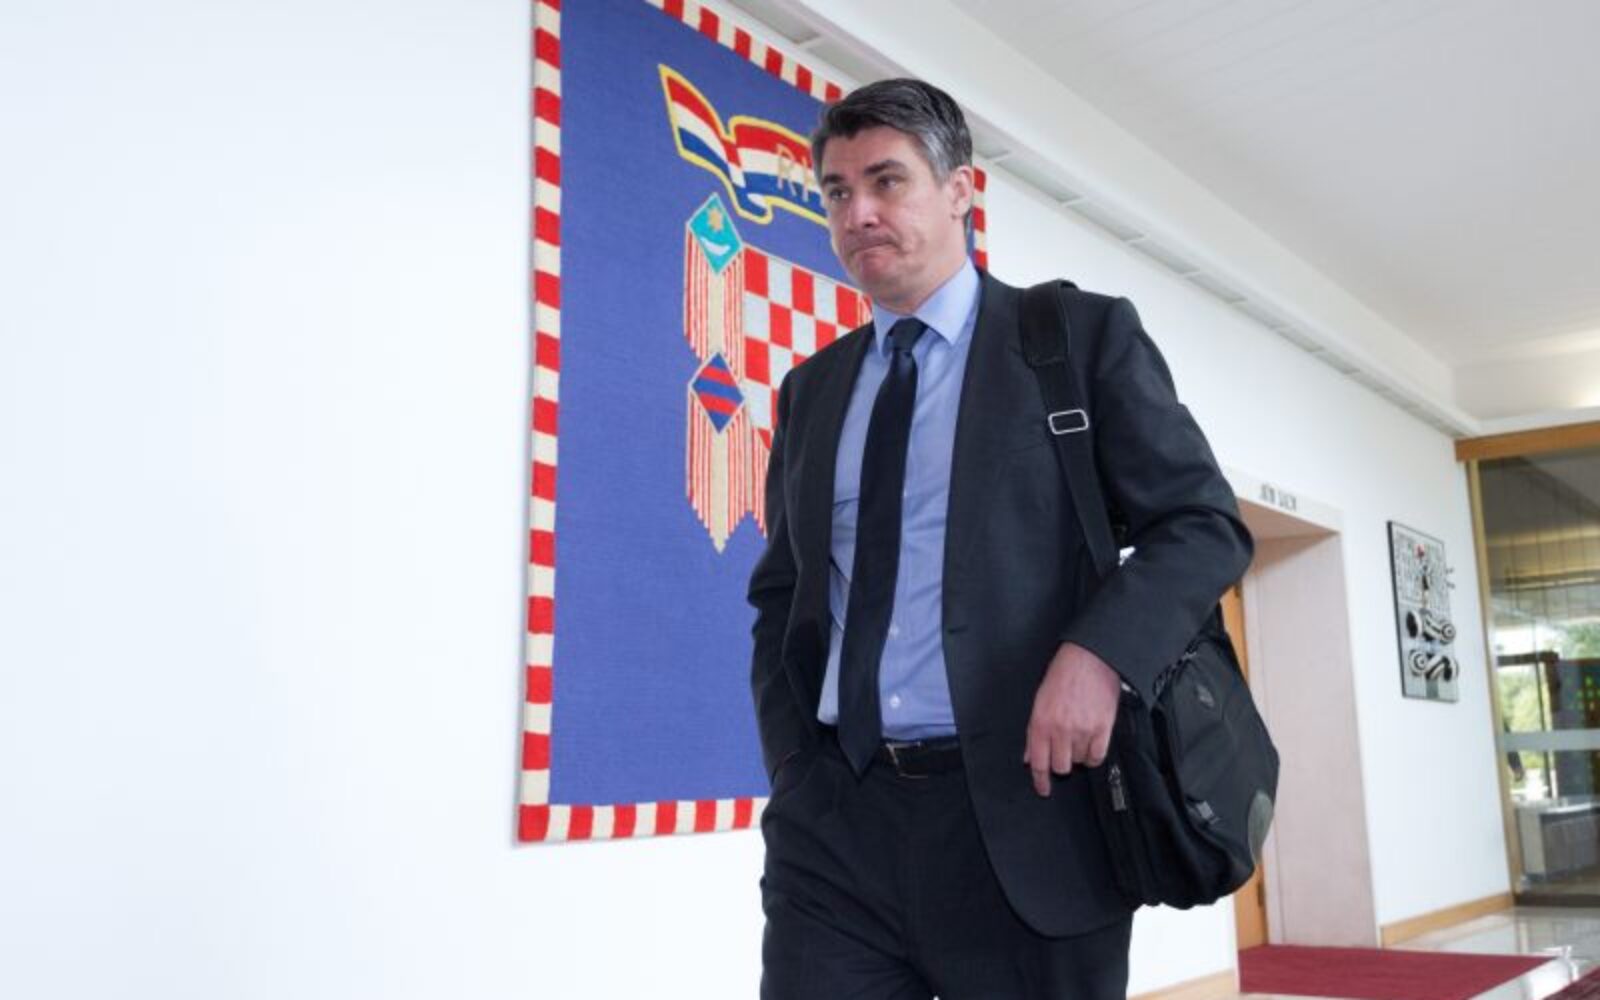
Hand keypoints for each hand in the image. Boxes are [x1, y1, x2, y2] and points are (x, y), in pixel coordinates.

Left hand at [1023, 643, 1120, 796]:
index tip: (1043, 789)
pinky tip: (1091, 745)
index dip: (1040, 780)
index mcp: (1041, 722)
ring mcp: (1082, 730)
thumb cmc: (1064, 674)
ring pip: (1079, 762)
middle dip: (1060, 764)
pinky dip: (1094, 756)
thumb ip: (1034, 731)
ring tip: (1078, 736)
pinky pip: (1097, 756)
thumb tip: (1029, 755)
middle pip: (1060, 766)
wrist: (1090, 658)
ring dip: (1078, 755)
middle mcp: (1060, 729)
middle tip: (1063, 751)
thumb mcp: (1039, 701)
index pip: (1038, 762)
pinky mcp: (1102, 729)